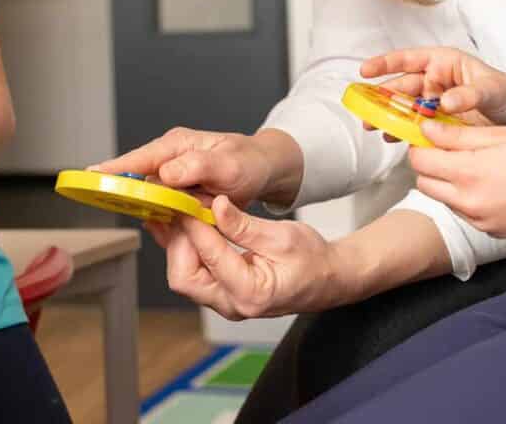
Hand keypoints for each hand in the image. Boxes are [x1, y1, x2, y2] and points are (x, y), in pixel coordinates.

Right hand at [91, 127, 284, 207]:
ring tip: (158, 219)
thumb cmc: (249, 162)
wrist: (264, 170)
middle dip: (127, 195)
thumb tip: (166, 173)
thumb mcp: (230, 164)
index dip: (114, 169)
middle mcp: (170, 158)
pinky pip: (163, 207)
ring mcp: (173, 176)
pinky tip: (170, 226)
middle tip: (114, 206)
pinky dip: (163, 218)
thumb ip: (199, 166)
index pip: (139, 158)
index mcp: (177, 145)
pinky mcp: (178, 193)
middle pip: (137, 179)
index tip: (90, 176)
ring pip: (149, 196)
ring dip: (149, 210)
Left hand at [147, 197, 347, 318]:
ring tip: (182, 212)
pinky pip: (194, 273)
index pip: (210, 256)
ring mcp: (225, 302)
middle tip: (181, 208)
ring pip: (184, 276)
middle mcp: (233, 305)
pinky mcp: (222, 294)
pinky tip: (189, 225)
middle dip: (178, 240)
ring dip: (179, 243)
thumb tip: (215, 206)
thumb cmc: (312, 260)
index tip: (187, 201)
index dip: (194, 226)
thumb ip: (243, 225)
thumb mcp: (281, 236)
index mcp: (251, 293)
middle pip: (184, 277)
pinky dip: (188, 249)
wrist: (327, 278)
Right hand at [360, 47, 505, 129]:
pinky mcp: (440, 123)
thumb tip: (444, 101)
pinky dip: (404, 131)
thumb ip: (468, 94)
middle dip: (382, 97)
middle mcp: (437, 81)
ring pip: (405, 107)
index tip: (366, 70)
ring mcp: (436, 103)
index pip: (410, 60)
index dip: (386, 63)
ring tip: (373, 126)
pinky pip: (416, 125)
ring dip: (389, 116)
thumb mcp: (492, 90)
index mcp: (446, 63)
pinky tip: (393, 138)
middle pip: (403, 86)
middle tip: (366, 109)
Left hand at [409, 120, 505, 236]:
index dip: (421, 146)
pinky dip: (470, 201)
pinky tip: (494, 187)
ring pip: (446, 200)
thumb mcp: (496, 135)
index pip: (419, 161)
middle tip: (451, 151)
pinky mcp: (493, 231)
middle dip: (431, 166)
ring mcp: (480, 220)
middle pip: (425, 183)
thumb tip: (425, 129)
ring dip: (449, 184)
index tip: (431, 138)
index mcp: (466, 173)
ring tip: (477, 169)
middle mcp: (468, 202)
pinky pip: (467, 215)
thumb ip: (455, 135)